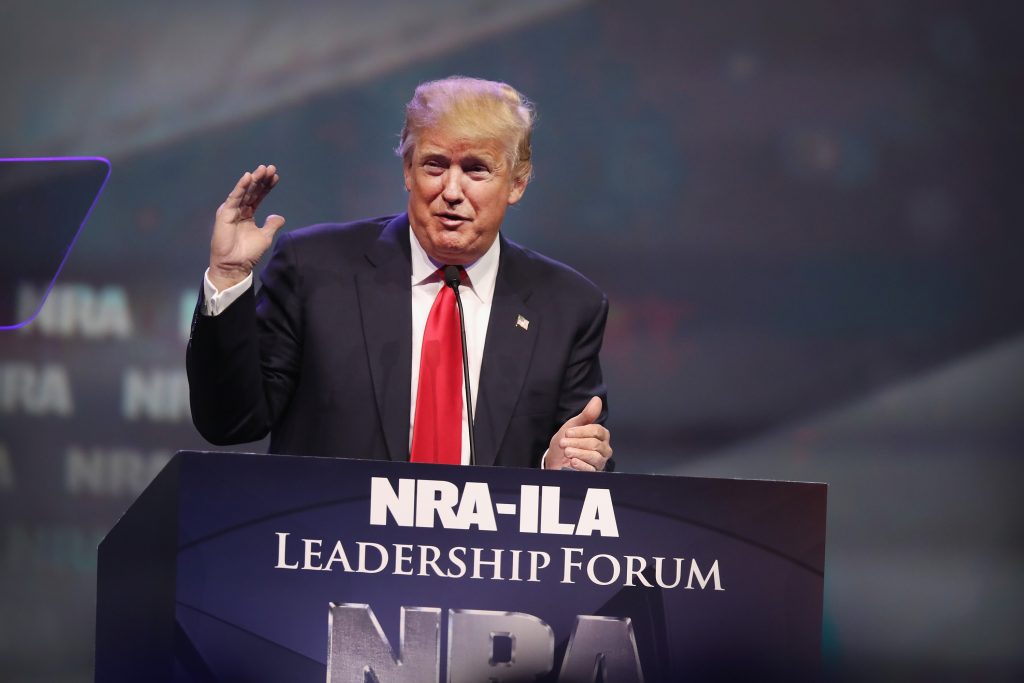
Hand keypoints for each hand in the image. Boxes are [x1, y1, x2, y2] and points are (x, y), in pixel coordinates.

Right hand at [209, 164, 285, 289]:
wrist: (235, 265)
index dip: (267, 187)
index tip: (276, 177)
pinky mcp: (225, 213)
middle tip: (271, 168)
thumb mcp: (265, 237)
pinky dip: (241, 187)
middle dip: (261, 179)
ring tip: (263, 170)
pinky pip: (234, 197)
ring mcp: (232, 210)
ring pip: (244, 191)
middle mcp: (239, 209)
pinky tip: (248, 177)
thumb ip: (272, 225)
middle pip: (252, 191)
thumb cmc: (248, 253)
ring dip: (253, 179)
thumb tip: (280, 217)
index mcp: (248, 214)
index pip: (258, 196)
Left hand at [545, 396, 611, 471]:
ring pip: (594, 456)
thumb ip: (586, 415)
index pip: (597, 431)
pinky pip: (591, 469)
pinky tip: (572, 461)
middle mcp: (604, 449)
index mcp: (601, 435)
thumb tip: (597, 400)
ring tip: (566, 452)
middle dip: (576, 443)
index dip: (581, 431)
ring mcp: (600, 462)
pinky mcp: (594, 473)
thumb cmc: (567, 441)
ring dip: (577, 453)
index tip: (567, 432)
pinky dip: (581, 464)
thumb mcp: (573, 426)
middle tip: (563, 443)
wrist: (555, 460)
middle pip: (595, 444)